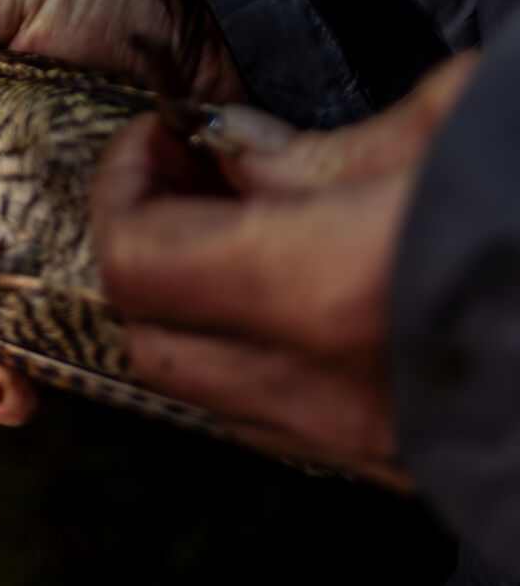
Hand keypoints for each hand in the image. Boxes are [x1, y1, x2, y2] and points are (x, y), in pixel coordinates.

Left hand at [92, 53, 476, 485]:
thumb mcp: (460, 123)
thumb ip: (324, 152)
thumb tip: (236, 153)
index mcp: (334, 288)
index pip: (141, 260)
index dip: (125, 189)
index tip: (156, 137)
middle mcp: (332, 386)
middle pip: (150, 338)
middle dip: (141, 250)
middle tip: (186, 177)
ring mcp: (367, 441)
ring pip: (205, 389)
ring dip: (188, 308)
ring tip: (235, 226)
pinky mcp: (405, 462)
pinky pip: (276, 417)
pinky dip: (248, 354)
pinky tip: (290, 290)